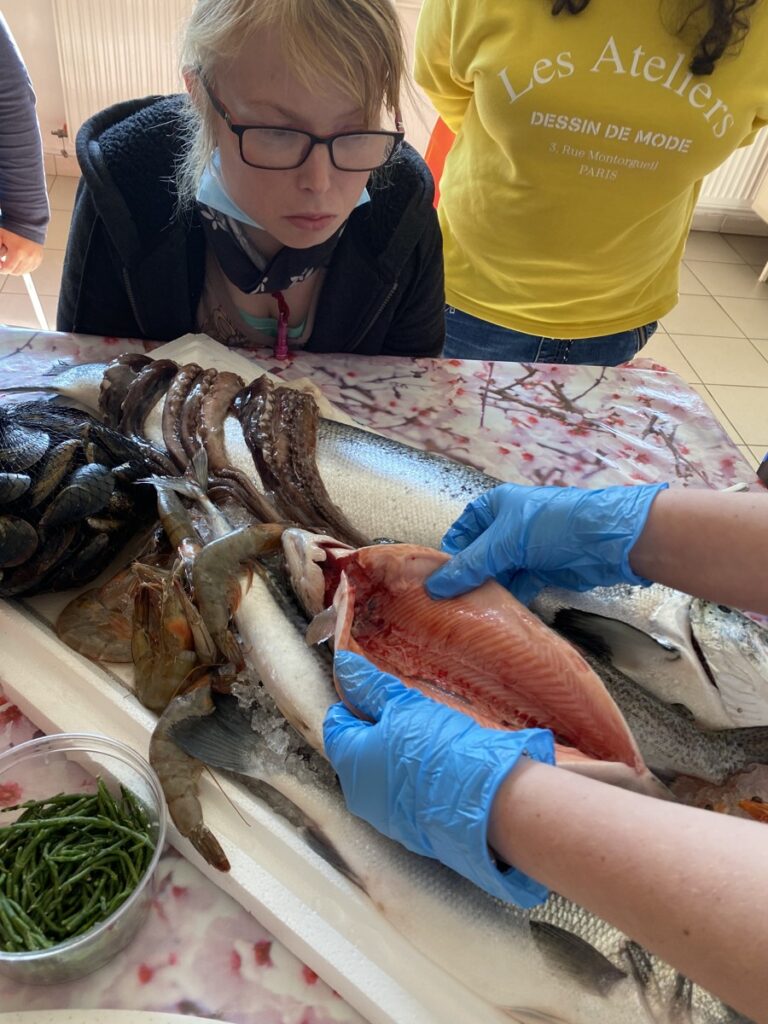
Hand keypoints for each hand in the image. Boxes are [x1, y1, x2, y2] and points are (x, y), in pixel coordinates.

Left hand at [0, 229, 43, 274]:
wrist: (27, 221)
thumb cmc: (14, 227)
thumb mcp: (0, 237)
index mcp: (18, 252)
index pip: (8, 269)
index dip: (1, 268)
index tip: (0, 264)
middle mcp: (28, 256)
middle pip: (16, 272)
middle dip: (9, 268)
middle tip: (4, 262)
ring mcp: (35, 258)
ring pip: (24, 271)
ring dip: (17, 268)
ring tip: (13, 259)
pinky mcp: (39, 257)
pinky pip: (31, 268)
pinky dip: (25, 266)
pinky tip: (20, 260)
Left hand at [324, 649, 554, 906]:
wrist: (486, 805)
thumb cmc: (438, 750)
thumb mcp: (404, 707)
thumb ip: (371, 687)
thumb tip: (344, 667)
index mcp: (349, 762)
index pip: (336, 724)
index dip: (355, 701)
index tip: (379, 691)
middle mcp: (361, 795)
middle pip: (360, 749)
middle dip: (380, 727)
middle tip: (409, 710)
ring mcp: (388, 818)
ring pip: (384, 773)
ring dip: (400, 753)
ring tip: (430, 735)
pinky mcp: (416, 830)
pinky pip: (408, 795)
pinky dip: (417, 778)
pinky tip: (440, 765)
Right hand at [426, 482, 667, 603]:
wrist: (607, 540)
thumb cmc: (552, 525)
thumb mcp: (504, 542)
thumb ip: (470, 566)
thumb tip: (433, 588)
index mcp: (495, 506)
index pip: (462, 531)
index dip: (449, 554)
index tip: (436, 582)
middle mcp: (508, 526)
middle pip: (478, 555)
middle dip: (466, 578)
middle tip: (448, 606)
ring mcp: (526, 549)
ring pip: (497, 573)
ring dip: (486, 591)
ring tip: (467, 615)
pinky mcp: (542, 569)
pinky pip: (516, 585)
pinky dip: (507, 599)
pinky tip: (494, 615)